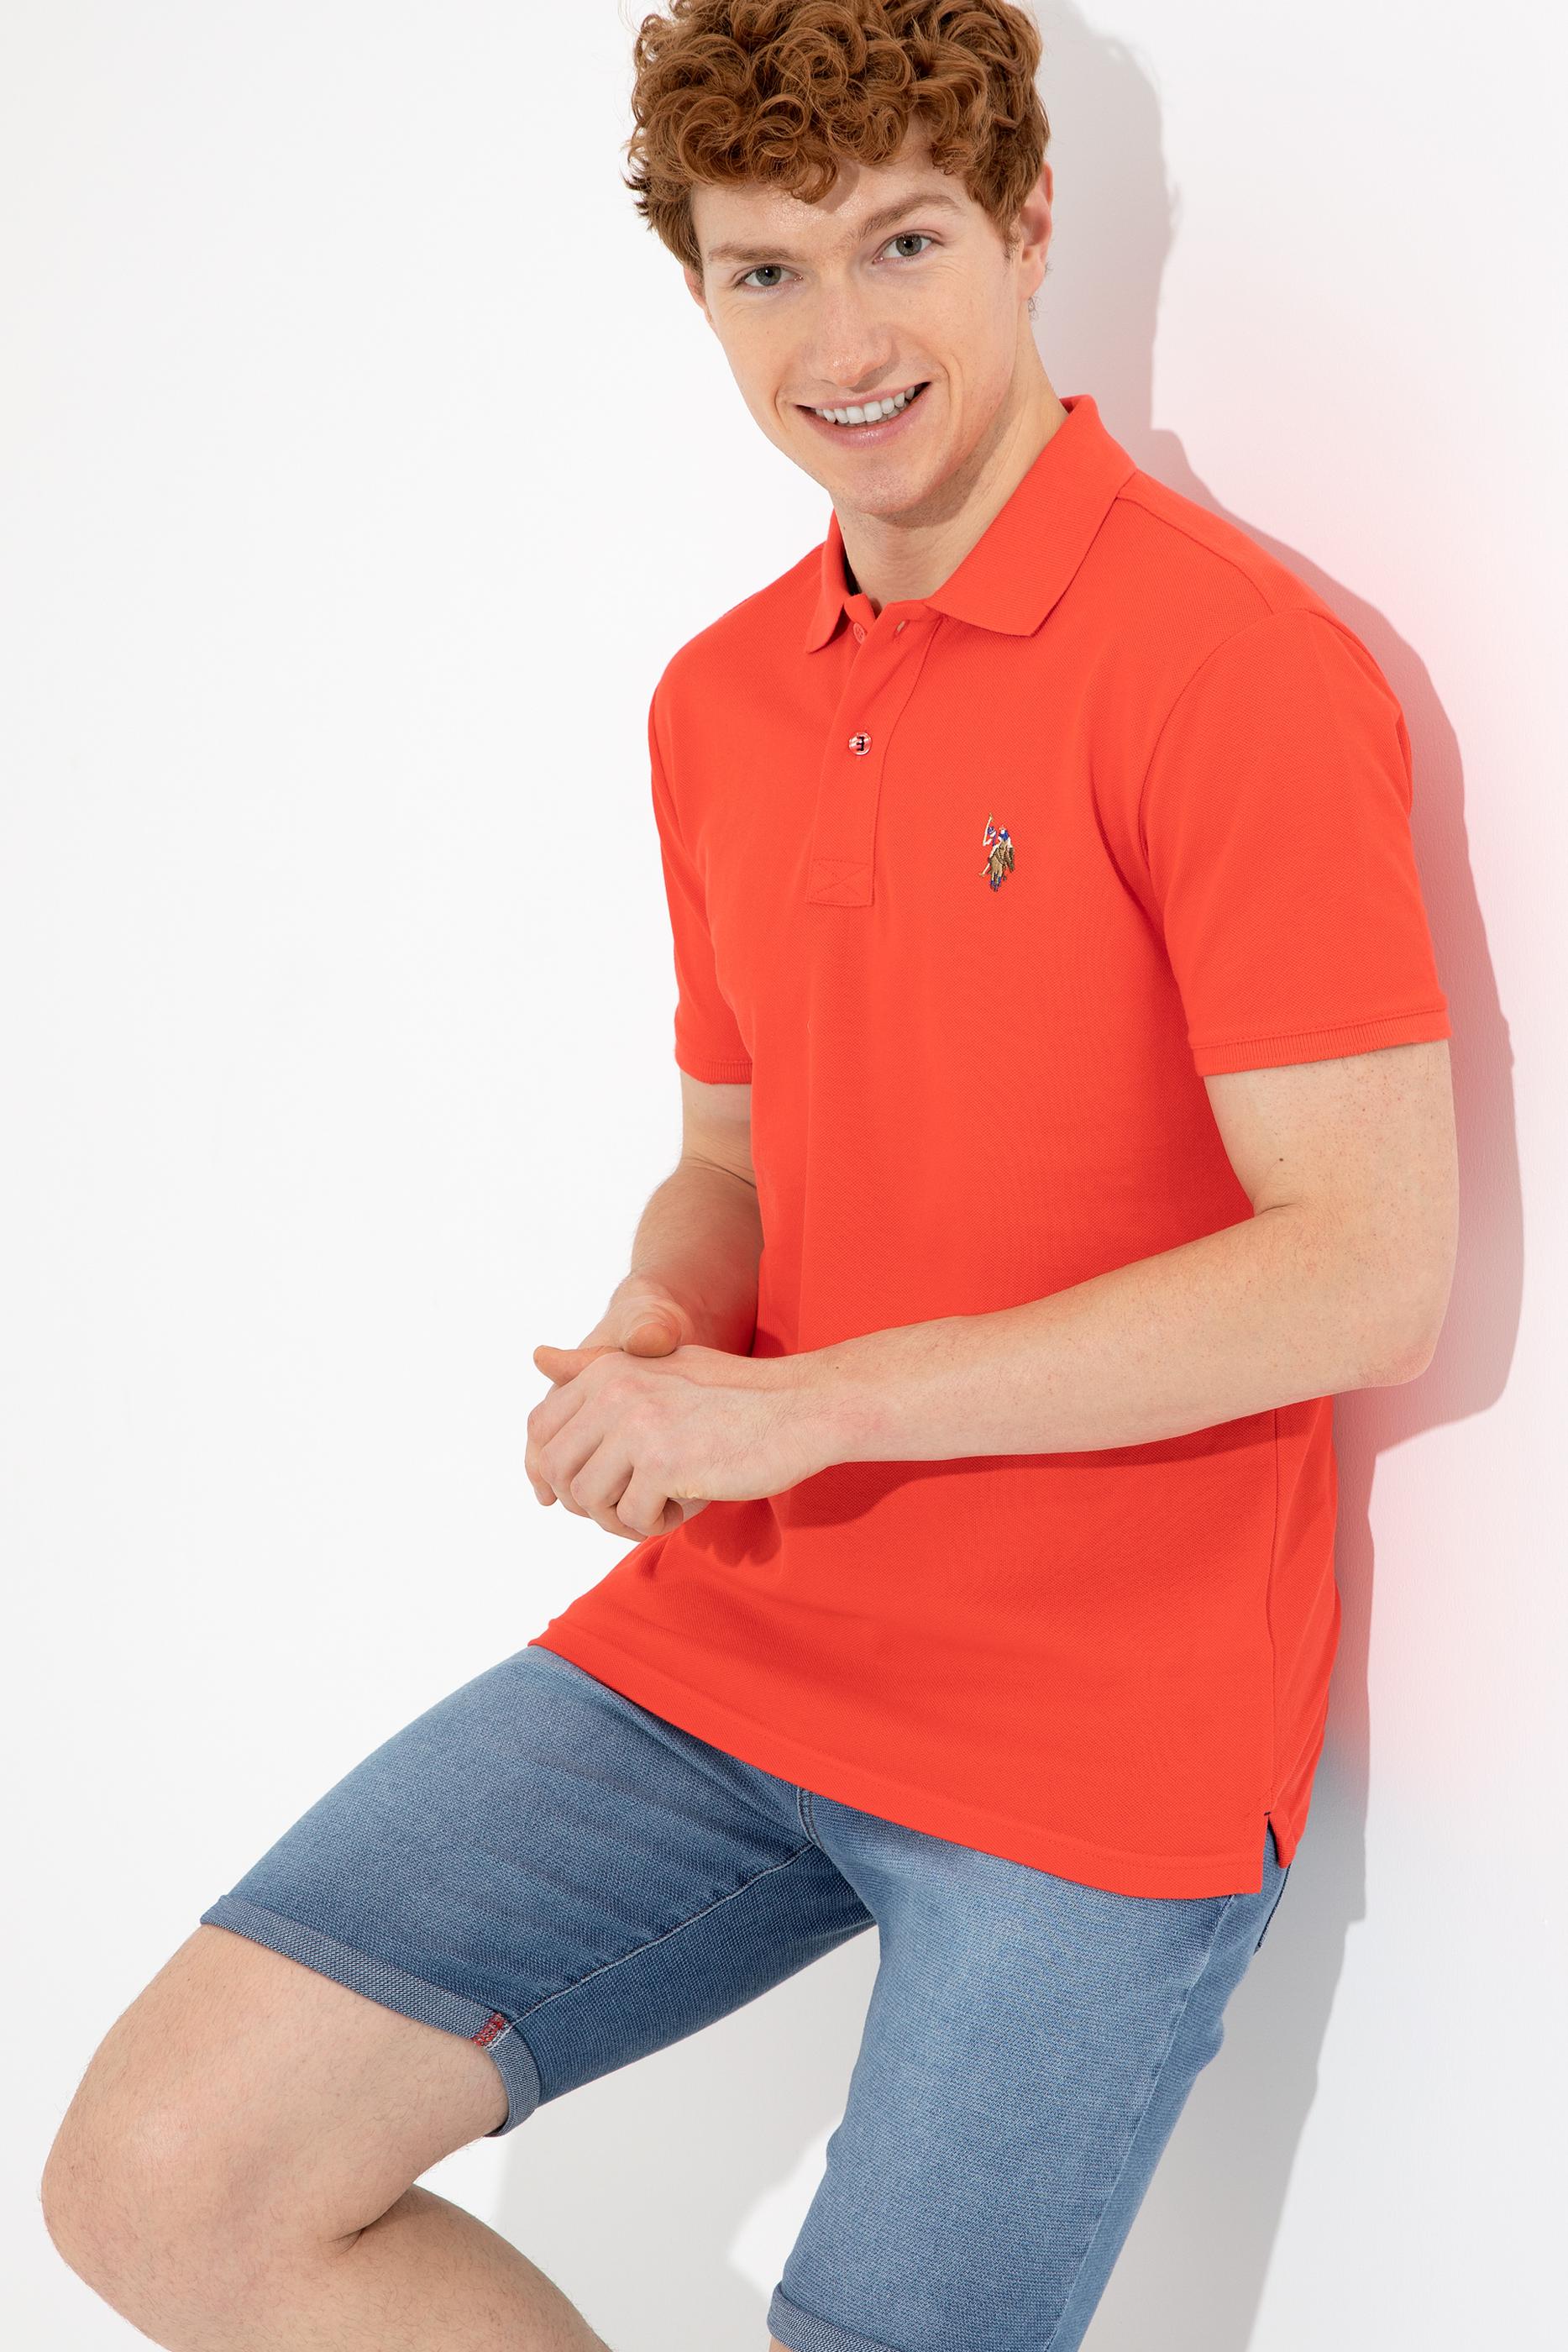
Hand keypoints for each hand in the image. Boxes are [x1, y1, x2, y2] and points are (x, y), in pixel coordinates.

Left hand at [524, 1337, 828, 1541]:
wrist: (801, 1407)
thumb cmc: (736, 1393)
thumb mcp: (661, 1366)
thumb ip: (598, 1368)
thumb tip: (537, 1355)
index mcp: (608, 1368)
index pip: (541, 1429)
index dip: (550, 1471)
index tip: (584, 1494)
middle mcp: (614, 1391)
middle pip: (557, 1470)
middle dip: (587, 1499)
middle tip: (629, 1504)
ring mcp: (637, 1425)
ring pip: (588, 1499)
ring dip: (621, 1515)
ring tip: (662, 1503)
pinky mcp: (663, 1463)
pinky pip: (631, 1518)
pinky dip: (656, 1523)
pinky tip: (688, 1502)